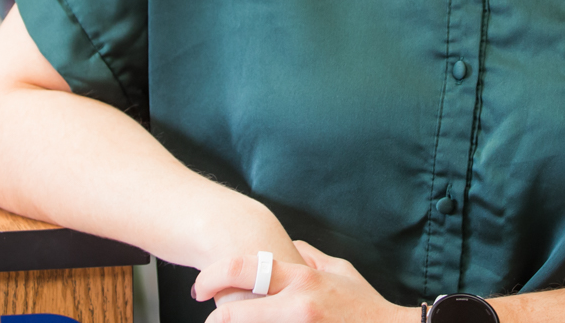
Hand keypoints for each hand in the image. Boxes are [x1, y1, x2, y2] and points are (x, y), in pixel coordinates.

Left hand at [194, 240, 416, 322]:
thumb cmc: (365, 307)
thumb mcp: (340, 272)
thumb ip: (310, 258)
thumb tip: (288, 248)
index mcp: (303, 279)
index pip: (243, 269)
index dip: (212, 276)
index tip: (200, 286)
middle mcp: (297, 307)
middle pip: (233, 313)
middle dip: (216, 317)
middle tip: (211, 317)